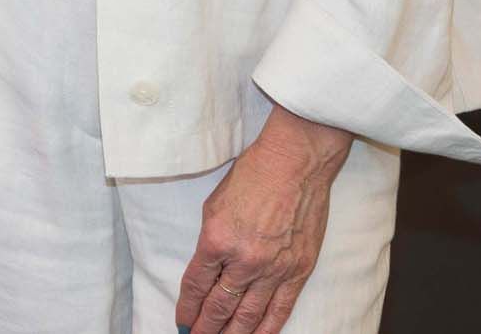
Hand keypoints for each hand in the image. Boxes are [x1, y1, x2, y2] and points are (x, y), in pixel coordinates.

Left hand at [173, 106, 351, 333]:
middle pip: (220, 306)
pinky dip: (266, 329)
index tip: (182, 321)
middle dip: (205, 328)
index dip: (187, 307)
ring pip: (249, 315)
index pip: (196, 285)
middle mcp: (244, 260)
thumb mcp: (214, 205)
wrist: (295, 163)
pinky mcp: (298, 271)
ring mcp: (274, 269)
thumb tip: (208, 270)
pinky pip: (280, 310)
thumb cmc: (252, 175)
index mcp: (216, 240)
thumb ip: (211, 242)